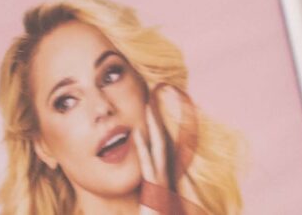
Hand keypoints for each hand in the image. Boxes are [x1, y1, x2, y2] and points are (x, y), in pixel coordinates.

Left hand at [138, 79, 201, 213]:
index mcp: (163, 175)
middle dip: (158, 119)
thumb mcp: (151, 198)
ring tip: (148, 107)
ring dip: (153, 126)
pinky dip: (143, 147)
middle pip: (162, 140)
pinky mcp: (153, 188)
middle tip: (152, 98)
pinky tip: (136, 133)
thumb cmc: (153, 214)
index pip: (162, 146)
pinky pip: (147, 164)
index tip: (153, 109)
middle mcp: (165, 174)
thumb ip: (149, 184)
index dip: (159, 127)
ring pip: (158, 147)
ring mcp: (161, 180)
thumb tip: (145, 172)